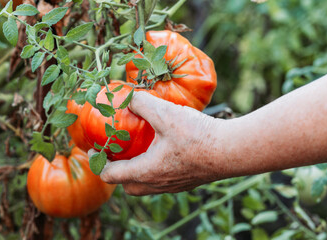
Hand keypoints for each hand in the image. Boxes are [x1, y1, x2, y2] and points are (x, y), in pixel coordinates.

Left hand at [99, 91, 224, 195]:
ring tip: (138, 153)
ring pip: (146, 186)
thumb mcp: (165, 113)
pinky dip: (154, 171)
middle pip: (128, 186)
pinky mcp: (186, 182)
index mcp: (146, 171)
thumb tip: (127, 98)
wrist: (231, 150)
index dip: (99, 163)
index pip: (112, 175)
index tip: (95, 149)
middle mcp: (158, 184)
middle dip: (117, 172)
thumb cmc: (197, 136)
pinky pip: (162, 182)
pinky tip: (162, 153)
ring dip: (136, 173)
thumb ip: (142, 104)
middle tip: (117, 153)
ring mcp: (173, 186)